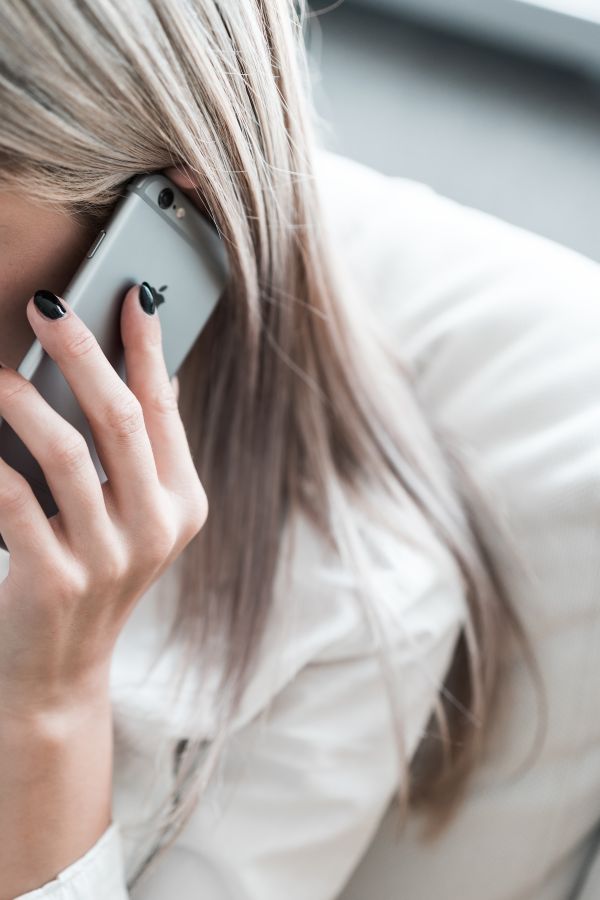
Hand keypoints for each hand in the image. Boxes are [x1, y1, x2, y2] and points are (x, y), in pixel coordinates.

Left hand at [0, 284, 207, 723]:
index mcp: (182, 504)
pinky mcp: (55, 581)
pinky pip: (13, 500)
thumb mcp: (135, 517)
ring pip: (65, 453)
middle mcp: (156, 529)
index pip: (165, 410)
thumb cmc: (93, 574)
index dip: (147, 349)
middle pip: (121, 420)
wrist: (56, 670)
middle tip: (48, 307)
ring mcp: (109, 559)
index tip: (130, 294)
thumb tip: (148, 372)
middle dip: (83, 353)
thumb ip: (145, 452)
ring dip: (22, 401)